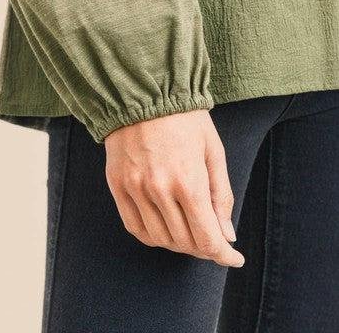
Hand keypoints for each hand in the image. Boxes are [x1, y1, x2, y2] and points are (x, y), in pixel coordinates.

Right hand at [104, 109, 244, 266]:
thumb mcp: (213, 151)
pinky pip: (134, 227)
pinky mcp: (118, 185)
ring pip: (160, 238)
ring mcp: (135, 188)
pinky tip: (165, 229)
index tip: (233, 258)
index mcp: (188, 181)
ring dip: (179, 243)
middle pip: (184, 242)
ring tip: (190, 232)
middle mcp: (159, 189)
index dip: (223, 255)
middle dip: (204, 248)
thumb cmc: (185, 119)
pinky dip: (152, 236)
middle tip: (214, 240)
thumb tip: (227, 235)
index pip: (206, 238)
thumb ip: (221, 196)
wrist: (144, 92)